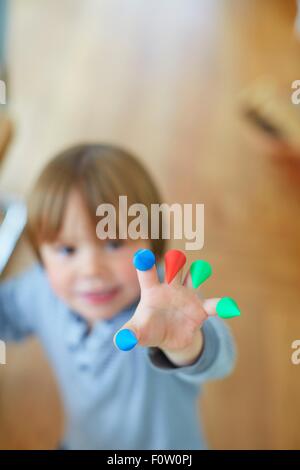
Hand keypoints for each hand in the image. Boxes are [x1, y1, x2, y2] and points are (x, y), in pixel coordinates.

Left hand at [114, 249, 239, 365]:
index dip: (145, 264)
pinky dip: (221, 306)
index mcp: (152, 291)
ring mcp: (187, 296)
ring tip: (200, 270)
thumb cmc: (149, 329)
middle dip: (175, 263)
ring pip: (194, 278)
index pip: (147, 274)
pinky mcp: (201, 309)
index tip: (143, 254)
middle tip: (175, 258)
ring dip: (197, 273)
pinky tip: (230, 307)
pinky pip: (213, 305)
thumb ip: (129, 334)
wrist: (170, 337)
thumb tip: (121, 341)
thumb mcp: (138, 332)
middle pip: (174, 269)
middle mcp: (170, 288)